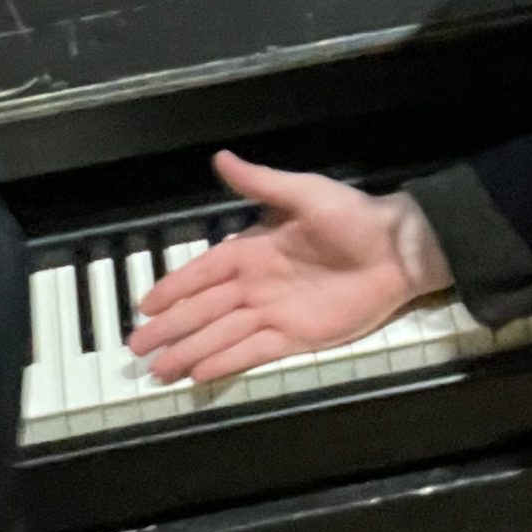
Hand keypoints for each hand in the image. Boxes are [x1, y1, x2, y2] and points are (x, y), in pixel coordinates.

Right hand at [127, 150, 451, 383]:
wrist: (396, 250)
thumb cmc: (352, 217)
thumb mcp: (303, 192)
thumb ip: (259, 182)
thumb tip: (221, 157)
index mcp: (253, 249)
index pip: (203, 272)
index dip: (173, 288)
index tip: (145, 304)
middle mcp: (256, 284)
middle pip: (203, 310)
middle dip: (170, 328)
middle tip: (136, 346)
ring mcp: (274, 313)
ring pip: (221, 335)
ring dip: (189, 352)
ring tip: (158, 370)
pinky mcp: (295, 336)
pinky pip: (252, 351)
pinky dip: (225, 362)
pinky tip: (199, 374)